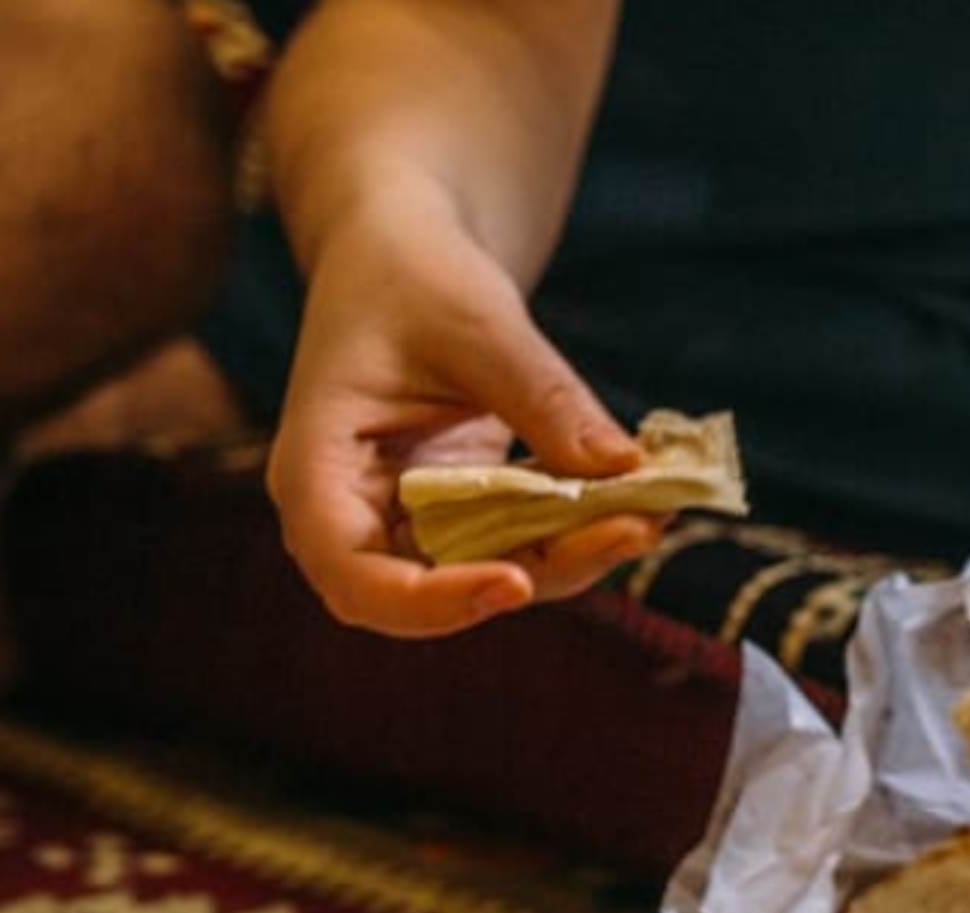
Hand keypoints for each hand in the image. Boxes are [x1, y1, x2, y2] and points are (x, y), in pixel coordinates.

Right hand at [266, 210, 651, 638]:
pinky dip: (571, 531)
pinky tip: (636, 502)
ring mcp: (402, 524)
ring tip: (651, 513)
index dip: (429, 600)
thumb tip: (626, 468)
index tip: (516, 582)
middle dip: (535, 575)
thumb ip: (544, 397)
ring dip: (569, 558)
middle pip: (428, 594)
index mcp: (317, 470)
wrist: (402, 255)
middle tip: (633, 532)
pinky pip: (513, 546)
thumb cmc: (413, 274)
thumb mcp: (479, 323)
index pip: (353, 574)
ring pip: (483, 578)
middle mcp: (350, 516)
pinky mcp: (453, 519)